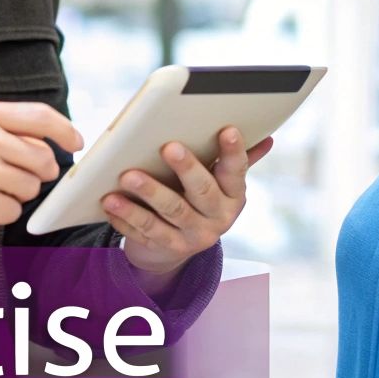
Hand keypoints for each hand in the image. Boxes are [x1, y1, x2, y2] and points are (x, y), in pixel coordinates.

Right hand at [0, 101, 82, 233]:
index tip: (75, 142)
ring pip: (32, 187)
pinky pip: (14, 210)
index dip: (65, 130)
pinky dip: (3, 211)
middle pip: (43, 158)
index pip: (41, 115)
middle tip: (17, 174)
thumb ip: (10, 127)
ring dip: (17, 193)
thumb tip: (52, 141)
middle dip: (39, 172)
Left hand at [103, 127, 273, 280]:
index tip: (228, 129)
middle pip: (202, 191)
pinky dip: (127, 216)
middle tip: (168, 146)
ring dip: (149, 192)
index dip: (233, 151)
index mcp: (234, 195)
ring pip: (171, 212)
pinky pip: (146, 231)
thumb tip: (267, 137)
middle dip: (186, 168)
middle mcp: (219, 218)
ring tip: (127, 175)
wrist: (177, 247)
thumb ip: (235, 160)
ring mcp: (195, 236)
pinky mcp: (169, 249)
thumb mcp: (219, 182)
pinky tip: (111, 201)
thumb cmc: (198, 198)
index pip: (236, 171)